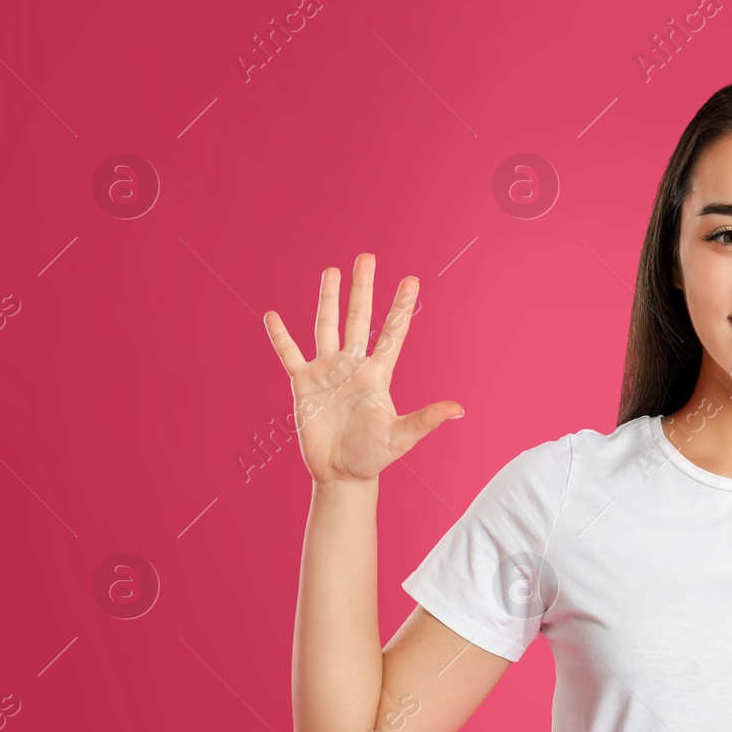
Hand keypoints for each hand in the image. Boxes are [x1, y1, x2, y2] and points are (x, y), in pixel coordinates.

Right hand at [263, 252, 462, 485]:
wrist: (340, 474)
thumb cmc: (373, 456)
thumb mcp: (401, 436)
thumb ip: (426, 420)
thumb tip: (459, 410)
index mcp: (378, 374)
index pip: (393, 332)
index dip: (401, 307)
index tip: (411, 280)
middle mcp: (353, 366)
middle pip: (358, 318)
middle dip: (363, 288)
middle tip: (367, 257)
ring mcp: (327, 372)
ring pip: (326, 326)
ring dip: (328, 299)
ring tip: (331, 271)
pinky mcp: (303, 385)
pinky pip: (290, 355)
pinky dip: (281, 337)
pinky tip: (272, 316)